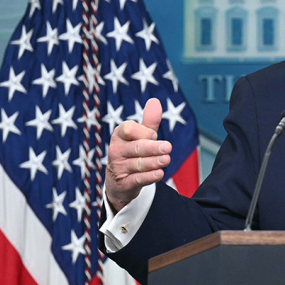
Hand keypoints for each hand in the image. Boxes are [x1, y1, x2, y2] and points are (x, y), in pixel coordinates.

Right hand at [105, 98, 172, 212]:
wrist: (120, 180)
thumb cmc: (133, 152)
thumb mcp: (141, 136)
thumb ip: (149, 121)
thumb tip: (155, 101)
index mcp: (119, 135)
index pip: (129, 130)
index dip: (143, 132)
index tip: (154, 135)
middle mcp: (116, 150)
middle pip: (136, 147)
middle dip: (152, 147)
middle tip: (168, 147)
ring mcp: (119, 167)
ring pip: (138, 164)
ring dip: (153, 162)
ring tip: (166, 160)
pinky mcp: (124, 183)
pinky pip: (137, 179)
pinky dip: (149, 177)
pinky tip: (160, 174)